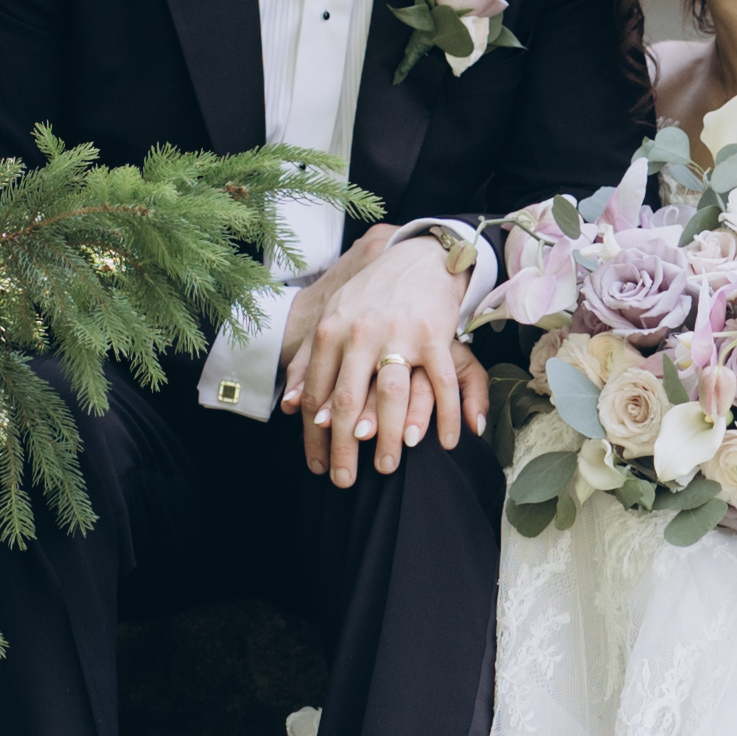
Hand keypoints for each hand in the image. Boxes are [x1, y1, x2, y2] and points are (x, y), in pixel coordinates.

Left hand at [283, 233, 489, 485]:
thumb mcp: (331, 318)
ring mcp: (399, 332)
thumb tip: (290, 406)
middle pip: (348, 401)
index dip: (313, 435)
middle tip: (344, 482)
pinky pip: (441, 382)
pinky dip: (446, 416)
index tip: (316, 465)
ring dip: (389, 437)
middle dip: (343, 447)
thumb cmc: (370, 295)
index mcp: (331, 332)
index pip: (317, 394)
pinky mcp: (434, 332)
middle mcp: (360, 333)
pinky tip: (446, 444)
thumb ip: (308, 361)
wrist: (417, 254)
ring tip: (388, 468)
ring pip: (391, 394)